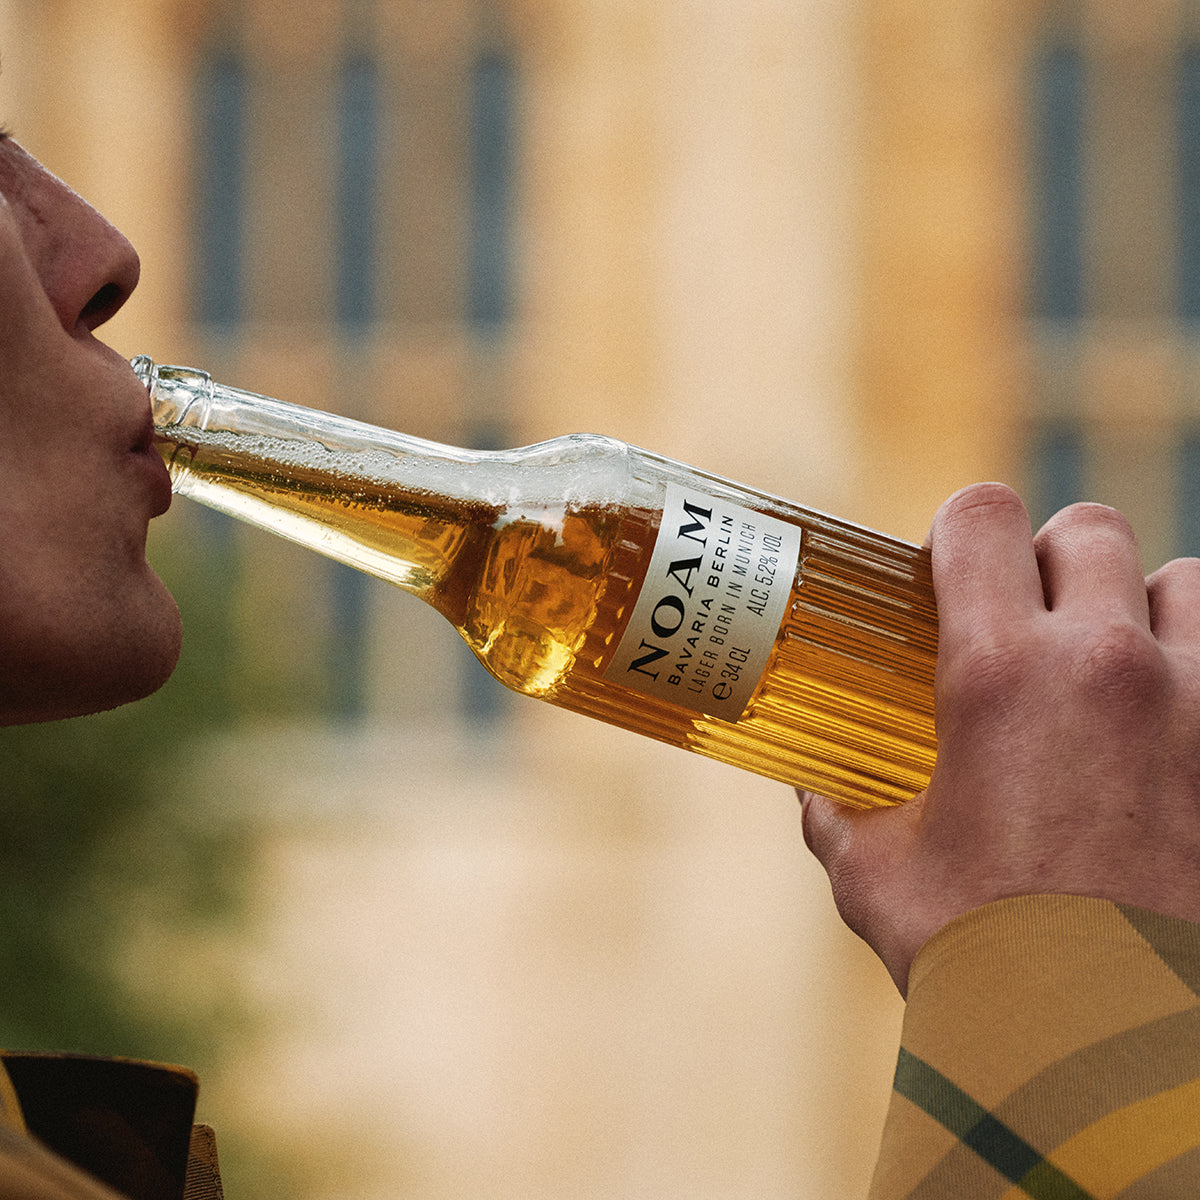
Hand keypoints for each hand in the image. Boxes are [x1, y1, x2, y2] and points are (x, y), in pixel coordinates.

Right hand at [802, 482, 1199, 993]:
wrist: (1108, 1054)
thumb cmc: (982, 960)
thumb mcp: (878, 879)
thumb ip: (838, 816)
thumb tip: (814, 793)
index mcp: (998, 674)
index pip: (981, 518)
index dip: (958, 525)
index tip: (947, 567)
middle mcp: (1103, 662)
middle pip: (1086, 526)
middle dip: (1048, 556)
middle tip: (1026, 616)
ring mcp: (1195, 701)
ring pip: (1186, 580)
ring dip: (1145, 603)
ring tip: (1113, 662)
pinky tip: (1170, 716)